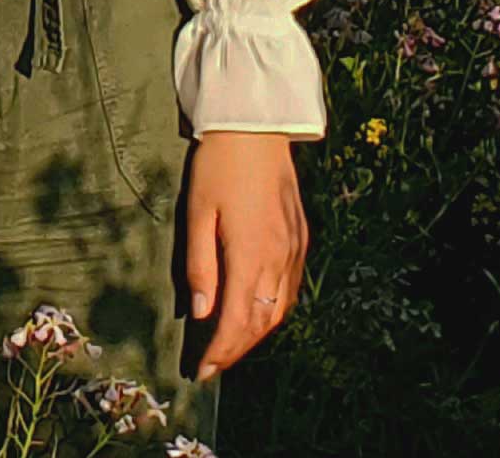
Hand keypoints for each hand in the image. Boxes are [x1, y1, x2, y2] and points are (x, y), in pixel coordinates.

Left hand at [184, 129, 308, 379]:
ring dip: (256, 334)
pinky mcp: (301, 237)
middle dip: (237, 350)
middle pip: (261, 323)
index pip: (237, 322)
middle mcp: (279, 259)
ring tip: (231, 346)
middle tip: (212, 366)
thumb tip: (201, 315)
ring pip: (280, 309)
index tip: (202, 373)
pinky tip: (258, 312)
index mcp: (251, 255)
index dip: (220, 352)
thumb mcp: (198, 212)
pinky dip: (274, 310)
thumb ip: (200, 266)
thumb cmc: (218, 165)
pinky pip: (291, 288)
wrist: (257, 126)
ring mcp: (295, 249)